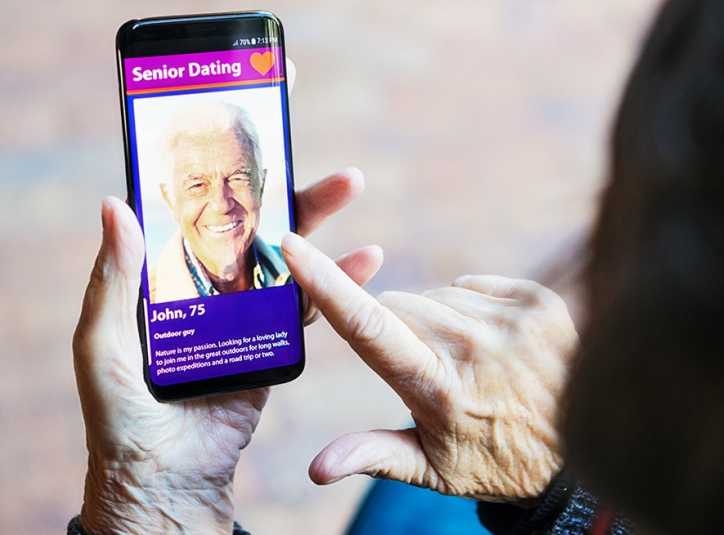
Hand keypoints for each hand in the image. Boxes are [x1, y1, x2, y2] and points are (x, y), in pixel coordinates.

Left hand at [73, 169, 381, 533]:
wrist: (167, 475)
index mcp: (169, 279)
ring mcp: (248, 315)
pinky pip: (310, 307)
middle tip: (322, 159)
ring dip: (324, 223)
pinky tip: (366, 259)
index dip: (226, 176)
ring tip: (353, 183)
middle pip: (257, 228)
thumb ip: (115, 278)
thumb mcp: (102, 341)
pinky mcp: (276, 346)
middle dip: (294, 190)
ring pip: (291, 259)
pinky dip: (340, 282)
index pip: (200, 215)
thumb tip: (115, 204)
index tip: (253, 134)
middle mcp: (212, 288)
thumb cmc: (121, 414)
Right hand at [281, 235, 577, 501]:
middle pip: (398, 305)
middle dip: (393, 329)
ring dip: (436, 321)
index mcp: (436, 386)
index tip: (292, 244)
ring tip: (466, 363)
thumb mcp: (433, 470)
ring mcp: (510, 319)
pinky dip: (470, 307)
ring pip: (435, 295)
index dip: (324, 281)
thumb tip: (315, 468)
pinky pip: (472, 284)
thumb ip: (373, 454)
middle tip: (424, 371)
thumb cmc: (496, 462)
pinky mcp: (536, 300)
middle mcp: (473, 346)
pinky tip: (489, 342)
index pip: (368, 325)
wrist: (580, 450)